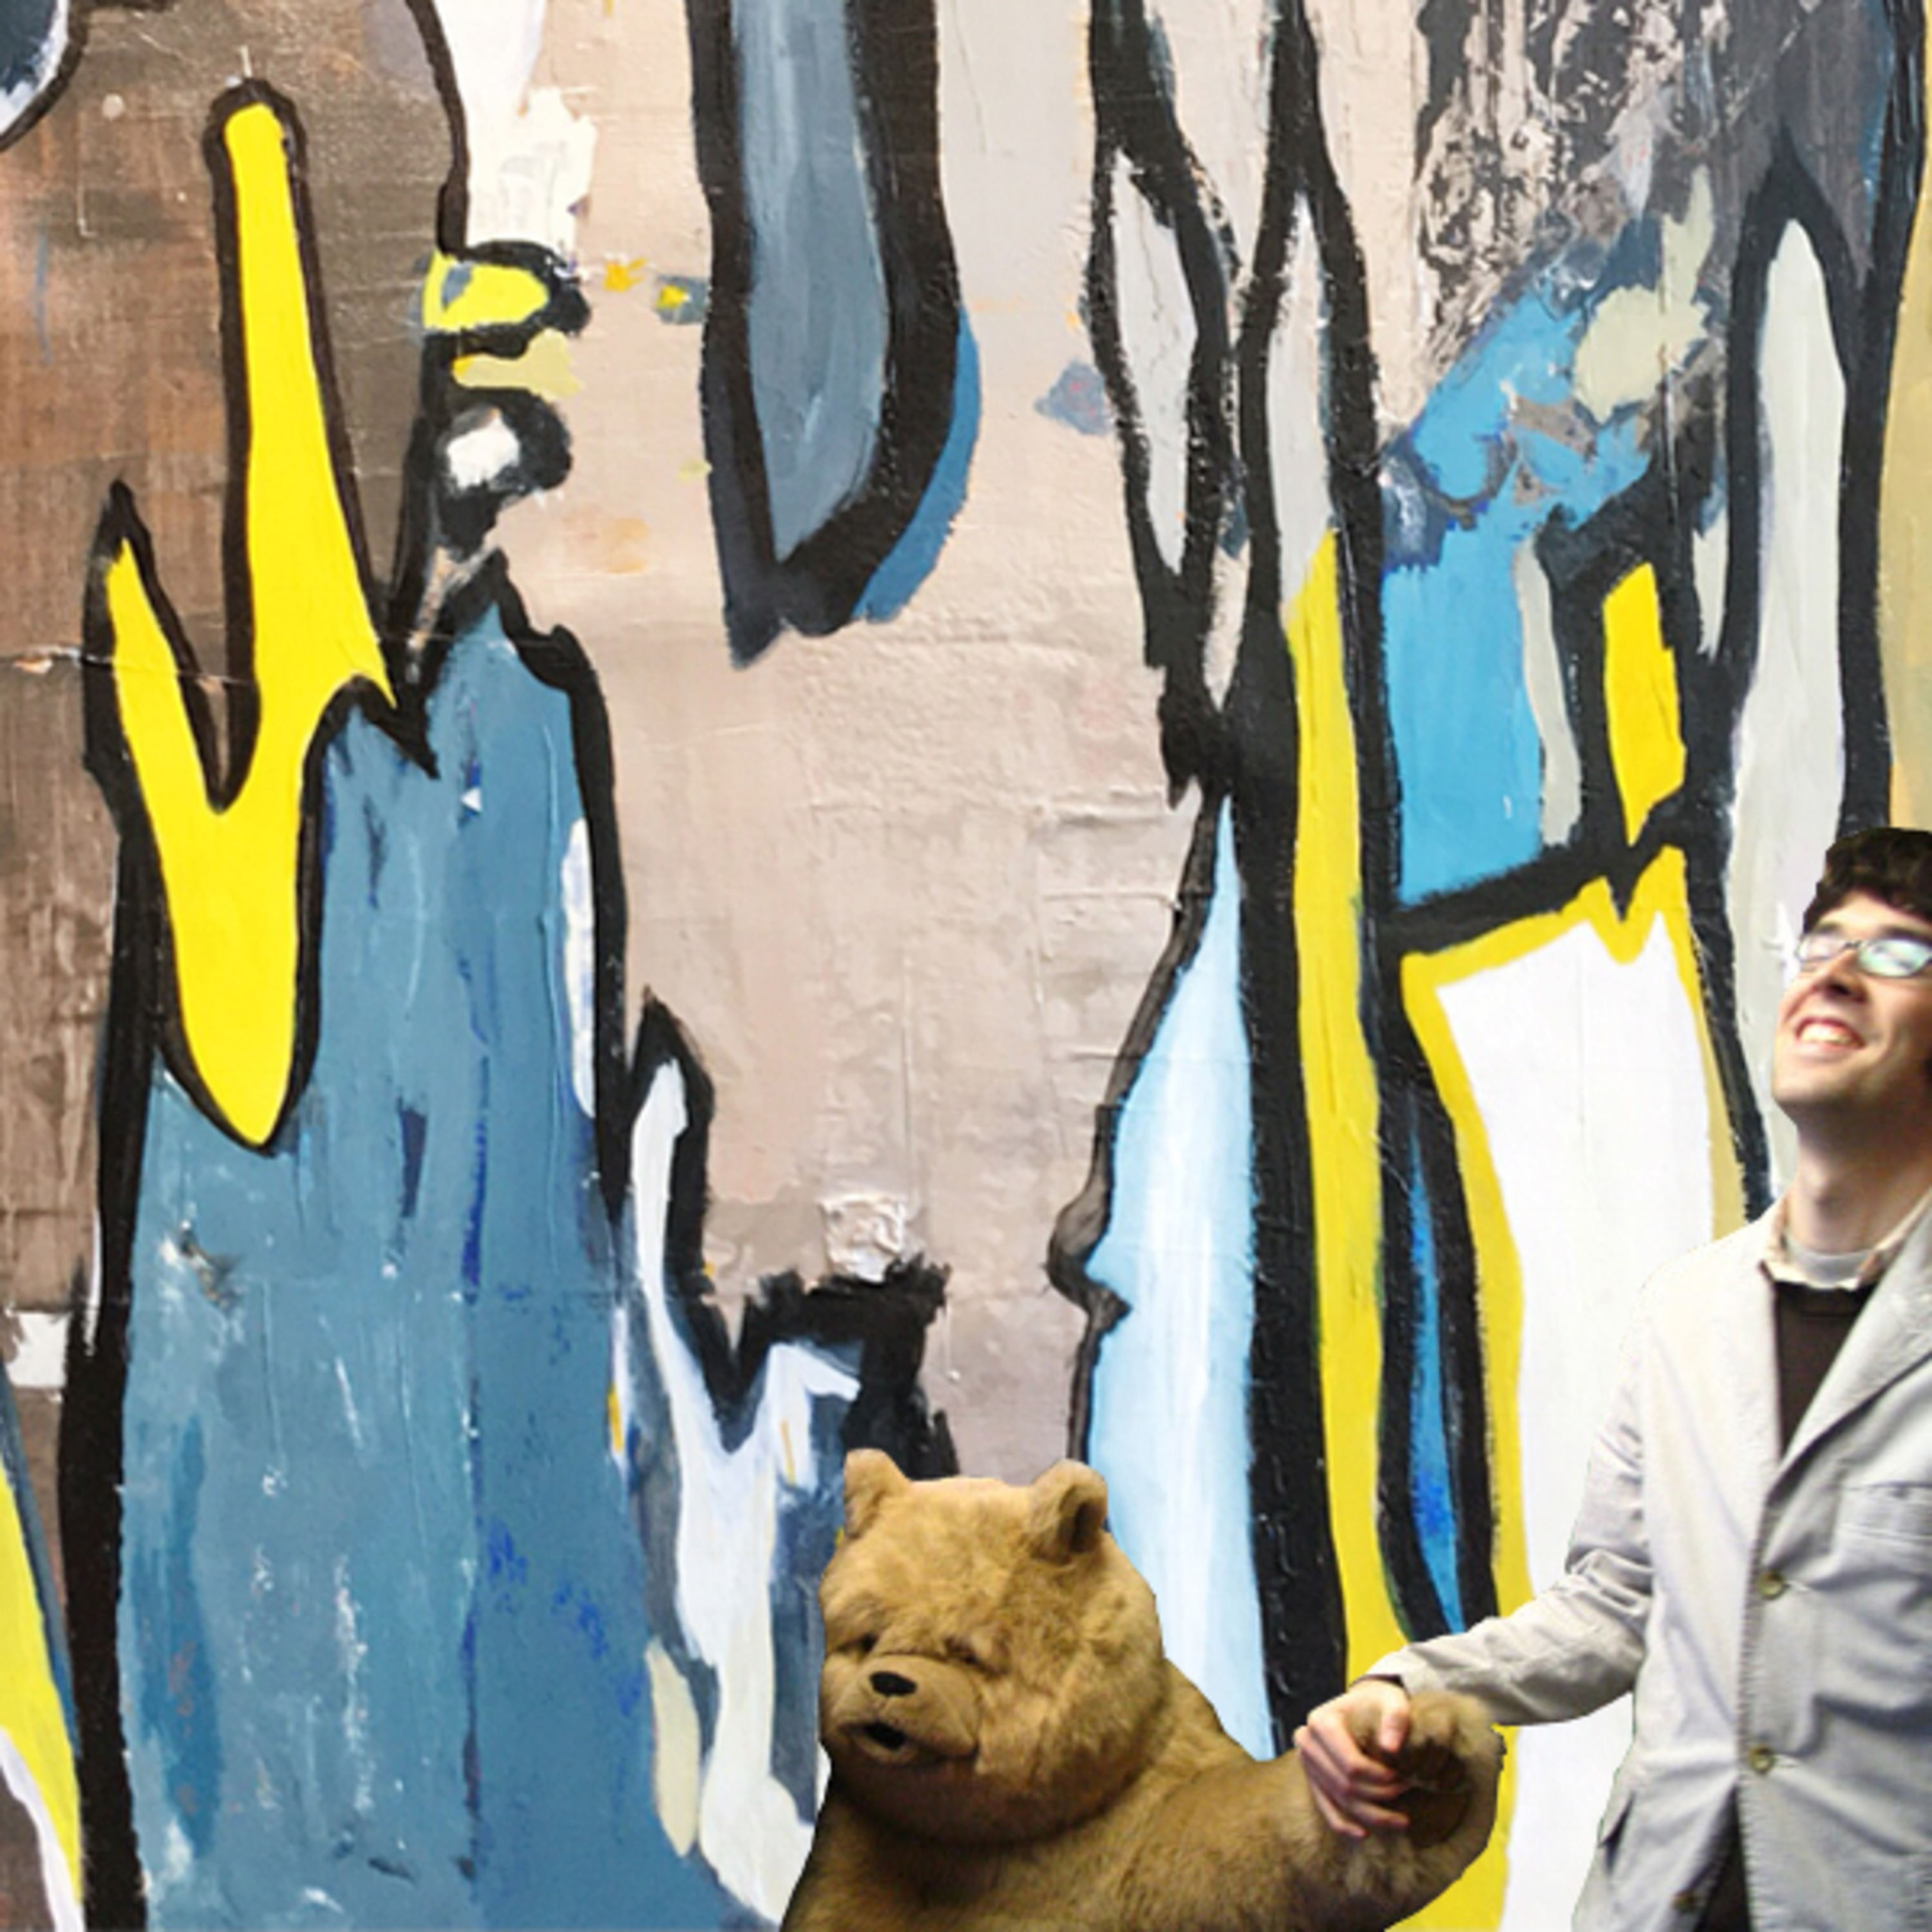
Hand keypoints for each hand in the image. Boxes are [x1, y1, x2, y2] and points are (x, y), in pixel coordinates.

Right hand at [1293, 1678, 1415, 1839]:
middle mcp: (1307, 1741)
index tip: (1405, 1779)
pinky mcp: (1312, 1776)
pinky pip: (1324, 1806)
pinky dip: (1342, 1825)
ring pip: (1338, 1800)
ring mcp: (1307, 1761)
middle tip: (1407, 1791)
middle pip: (1344, 1785)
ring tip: (1401, 1820)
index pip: (1351, 1765)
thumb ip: (1395, 1717)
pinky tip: (1363, 1835)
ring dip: (1370, 1815)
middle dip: (1379, 1796)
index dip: (1380, 1779)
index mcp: (1322, 1721)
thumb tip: (1391, 1748)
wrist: (1363, 1702)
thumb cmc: (1378, 1703)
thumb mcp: (1392, 1700)